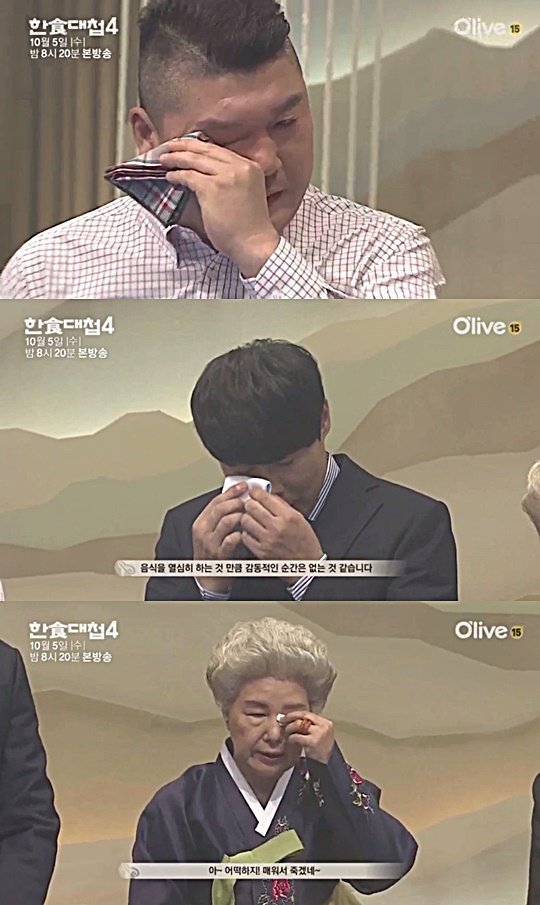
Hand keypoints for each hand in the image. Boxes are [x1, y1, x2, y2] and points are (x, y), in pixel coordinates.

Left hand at [159, 139, 279, 275]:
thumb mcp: (246, 192)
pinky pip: (189, 176)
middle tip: (168, 146)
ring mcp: (226, 176)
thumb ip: (232, 179)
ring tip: (163, 159)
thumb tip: (206, 172)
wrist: (253, 244)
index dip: (199, 146)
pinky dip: (177, 175)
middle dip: (184, 146)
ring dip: (176, 158)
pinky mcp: (212, 188)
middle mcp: (239, 167)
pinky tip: (170, 177)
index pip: (219, 150)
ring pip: (194, 160)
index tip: (185, 145)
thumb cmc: (249, 227)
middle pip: (205, 150)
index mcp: (250, 166)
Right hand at [192, 483, 246, 592]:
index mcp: (201, 522)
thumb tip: (239, 498)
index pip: (216, 501)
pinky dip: (241, 534)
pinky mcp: (219, 554)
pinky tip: (246, 533)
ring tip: (249, 517)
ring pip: (226, 521)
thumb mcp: (213, 532)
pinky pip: (232, 540)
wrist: (208, 576)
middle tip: (248, 501)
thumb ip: (223, 517)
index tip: (244, 486)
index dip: (231, 492)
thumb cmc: (214, 553)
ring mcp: (210, 543)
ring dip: (241, 516)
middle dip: (237, 502)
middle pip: (220, 508)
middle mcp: (203, 531)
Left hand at [241, 486, 322, 582]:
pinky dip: (247, 532)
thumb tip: (267, 495)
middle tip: (251, 505)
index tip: (254, 491)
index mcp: (288, 517)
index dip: (256, 492)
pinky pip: (245, 537)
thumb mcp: (299, 518)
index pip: (265, 498)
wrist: (307, 564)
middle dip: (249, 503)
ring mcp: (268, 541)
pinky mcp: (261, 552)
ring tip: (252, 519)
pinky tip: (253, 532)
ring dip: (247, 518)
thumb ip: (282, 505)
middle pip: (251, 507)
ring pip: (245, 521)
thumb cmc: (305, 541)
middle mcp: (277, 528)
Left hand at [282, 711, 334, 763]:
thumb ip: (310, 725)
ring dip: (289, 728)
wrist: (322, 767)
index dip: (295, 714)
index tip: (287, 716)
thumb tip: (293, 717)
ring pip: (299, 724)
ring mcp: (319, 733)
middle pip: (304, 715)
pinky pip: (297, 736)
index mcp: (326, 723)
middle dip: (291, 717)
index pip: (308, 713)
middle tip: (282, 720)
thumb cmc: (318, 751)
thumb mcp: (318, 734)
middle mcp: (324, 726)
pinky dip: (291, 738)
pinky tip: (290, 741)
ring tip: (286, 732)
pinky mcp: (313, 742)